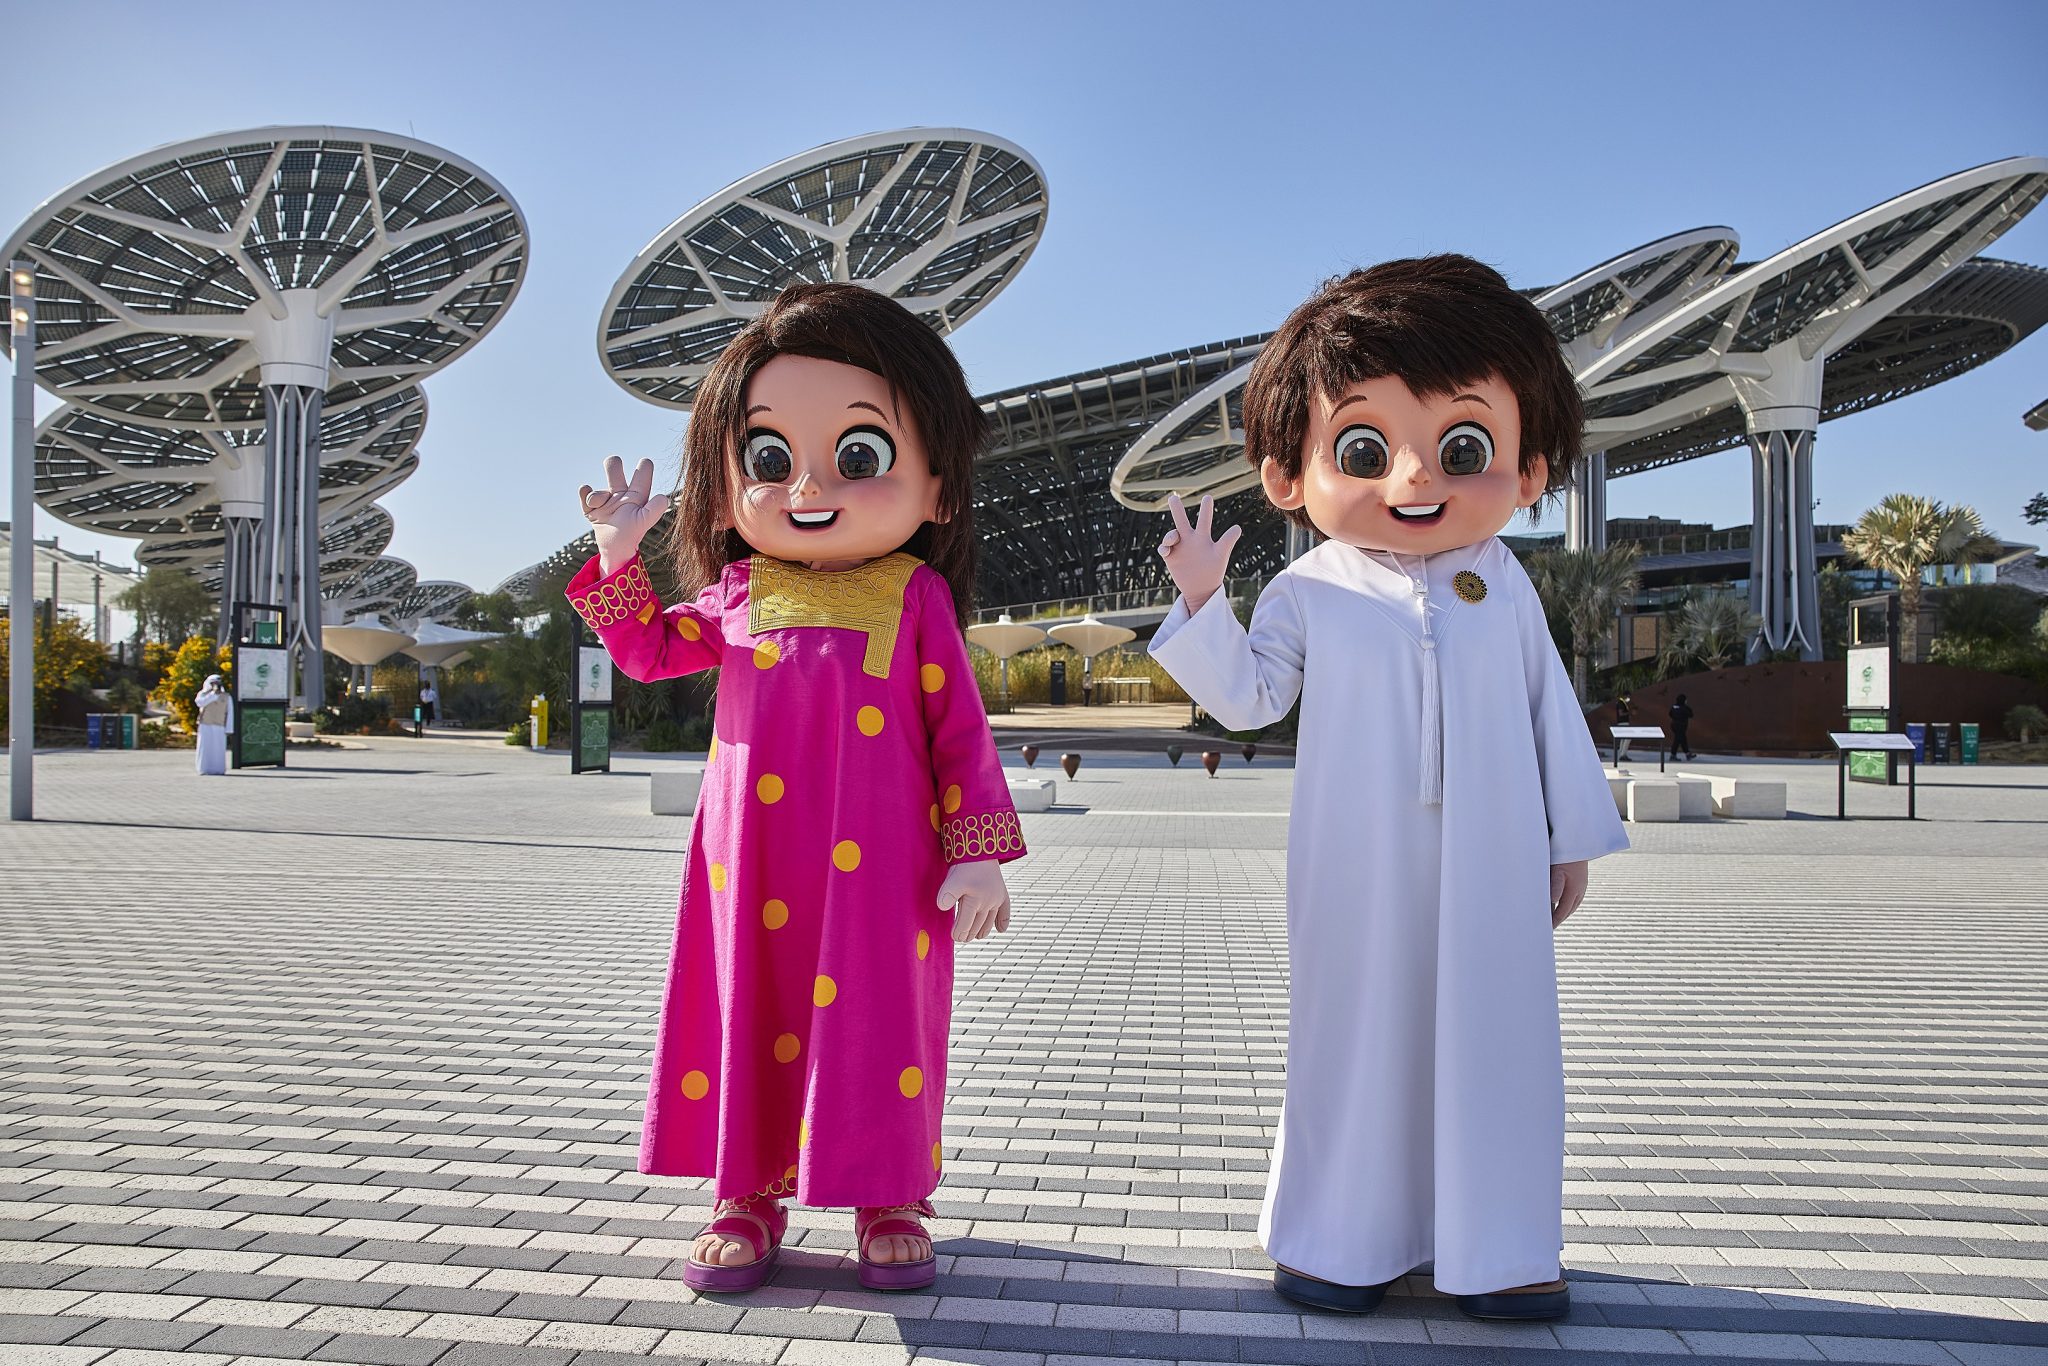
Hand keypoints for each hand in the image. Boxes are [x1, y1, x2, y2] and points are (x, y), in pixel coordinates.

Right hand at [578, 456, 671, 574]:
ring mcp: (605, 500)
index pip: (641, 477)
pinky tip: (590, 502)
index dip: (644, 468)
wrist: (615, 549)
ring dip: (597, 494)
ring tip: (598, 503)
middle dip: (613, 464)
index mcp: (636, 495)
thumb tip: (664, 497)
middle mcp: (620, 494)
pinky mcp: (591, 508)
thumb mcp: (645, 521)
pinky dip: (584, 494)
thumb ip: (654, 509)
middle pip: (615, 472)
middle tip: (613, 460)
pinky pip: (585, 494)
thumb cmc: (632, 534)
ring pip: (599, 488)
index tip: (645, 461)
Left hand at [938, 859, 1011, 941]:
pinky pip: (1005, 911)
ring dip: (983, 930)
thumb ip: (947, 894)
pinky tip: (1001, 930)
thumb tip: (942, 908)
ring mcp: (997, 899)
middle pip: (978, 924)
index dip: (959, 932)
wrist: (980, 849)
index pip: (966, 924)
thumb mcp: (952, 880)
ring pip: (990, 920)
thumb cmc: (964, 866)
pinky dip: (1003, 921)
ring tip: (977, 936)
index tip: (954, 937)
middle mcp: (989, 902)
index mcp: (975, 901)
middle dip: (969, 933)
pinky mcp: (1002, 893)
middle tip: (962, 938)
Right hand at [1157, 493, 1241, 613]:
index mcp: (1203, 537)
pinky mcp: (1171, 557)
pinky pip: (1164, 548)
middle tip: (1173, 497)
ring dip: (1170, 534)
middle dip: (1177, 509)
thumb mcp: (1221, 555)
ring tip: (1173, 539)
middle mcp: (1190, 539)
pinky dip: (1164, 548)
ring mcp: (1179, 548)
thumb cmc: (1214, 571)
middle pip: (1182, 521)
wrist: (1201, 589)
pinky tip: (1167, 551)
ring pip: (1171, 534)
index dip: (1206, 509)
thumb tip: (1238, 527)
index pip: (1204, 520)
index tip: (1207, 497)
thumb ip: (1227, 541)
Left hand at [1549, 860, 1588, 927]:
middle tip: (1551, 925)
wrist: (1578, 843)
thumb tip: (1553, 901)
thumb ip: (1555, 886)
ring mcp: (1582, 885)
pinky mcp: (1581, 881)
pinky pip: (1575, 897)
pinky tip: (1562, 904)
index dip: (1555, 920)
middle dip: (1560, 918)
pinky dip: (1568, 904)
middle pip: (1569, 910)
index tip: (1549, 927)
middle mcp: (1580, 890)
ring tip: (1556, 918)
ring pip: (1573, 904)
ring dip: (1565, 912)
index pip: (1563, 911)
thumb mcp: (1557, 871)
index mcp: (1574, 890)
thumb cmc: (1565, 856)